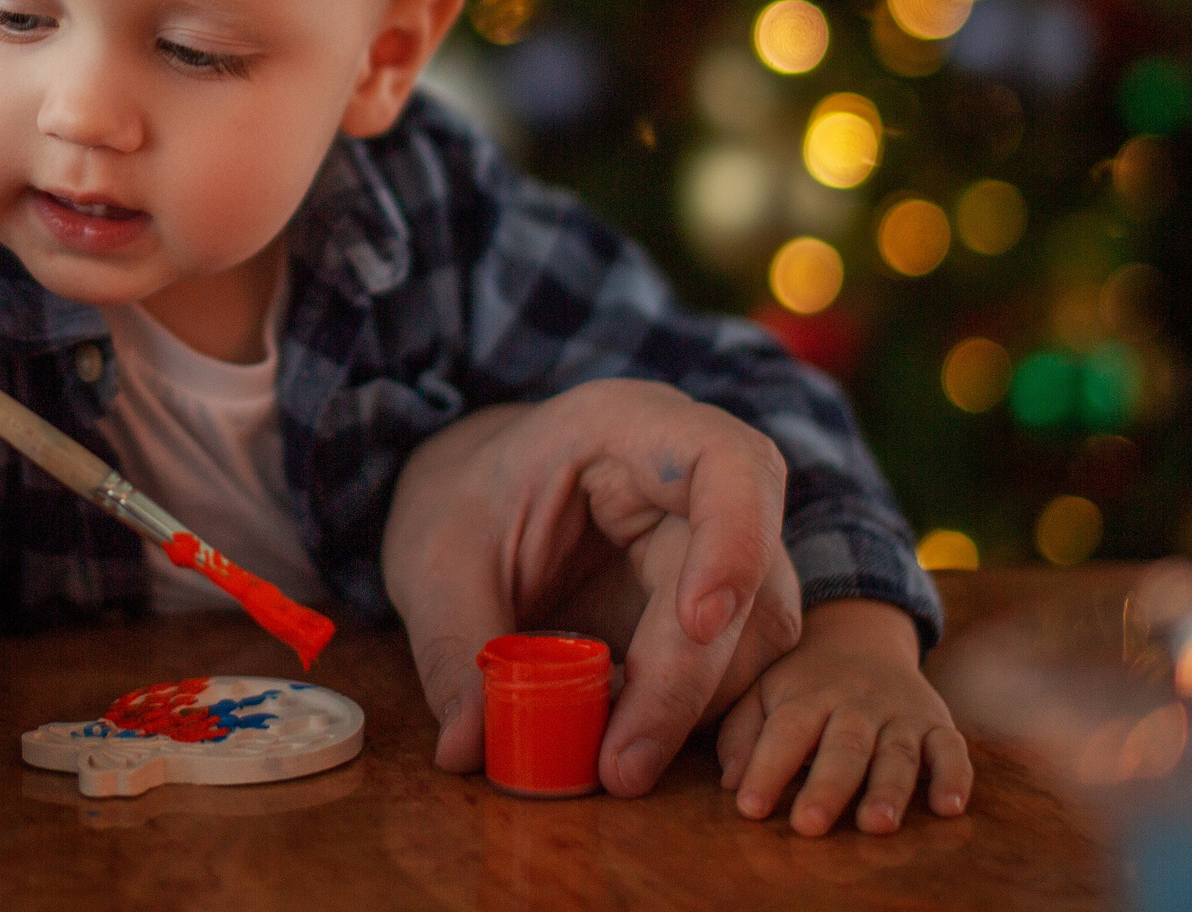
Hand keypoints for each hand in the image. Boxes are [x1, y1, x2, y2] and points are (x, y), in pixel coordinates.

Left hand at [382, 380, 800, 795]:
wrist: (476, 497)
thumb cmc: (462, 503)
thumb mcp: (435, 563)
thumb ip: (455, 648)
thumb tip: (471, 746)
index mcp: (630, 427)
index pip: (730, 462)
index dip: (736, 541)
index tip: (698, 621)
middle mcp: (695, 482)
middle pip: (749, 577)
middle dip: (686, 680)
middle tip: (621, 765)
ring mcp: (718, 544)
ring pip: (756, 636)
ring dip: (694, 710)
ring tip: (610, 757)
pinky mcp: (719, 606)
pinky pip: (738, 668)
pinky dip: (692, 717)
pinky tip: (629, 742)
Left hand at [717, 599, 971, 834]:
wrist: (860, 637)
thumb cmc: (800, 684)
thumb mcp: (762, 693)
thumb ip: (741, 735)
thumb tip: (731, 783)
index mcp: (806, 696)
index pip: (786, 731)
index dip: (767, 767)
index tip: (750, 807)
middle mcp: (856, 704)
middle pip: (844, 747)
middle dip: (828, 787)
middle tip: (810, 825)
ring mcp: (900, 715)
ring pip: (897, 754)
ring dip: (889, 790)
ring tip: (876, 826)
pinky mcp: (937, 725)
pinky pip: (952, 750)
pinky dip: (954, 778)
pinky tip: (947, 808)